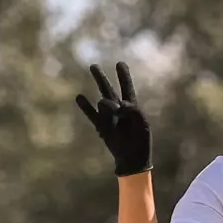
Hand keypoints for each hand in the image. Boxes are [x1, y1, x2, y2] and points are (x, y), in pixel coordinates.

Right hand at [74, 62, 151, 176]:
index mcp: (132, 106)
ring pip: (102, 100)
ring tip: (93, 82)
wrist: (133, 159)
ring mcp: (108, 118)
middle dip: (101, 78)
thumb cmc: (141, 141)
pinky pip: (92, 114)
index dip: (123, 75)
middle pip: (108, 89)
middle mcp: (118, 109)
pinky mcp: (101, 127)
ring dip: (102, 93)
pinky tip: (79, 97)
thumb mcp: (142, 123)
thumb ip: (132, 110)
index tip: (119, 63)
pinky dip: (86, 106)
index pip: (127, 87)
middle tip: (93, 66)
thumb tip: (116, 106)